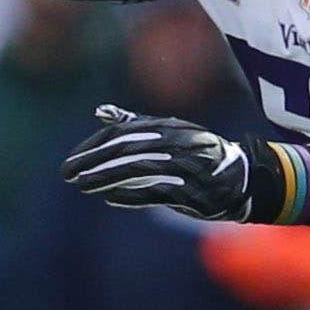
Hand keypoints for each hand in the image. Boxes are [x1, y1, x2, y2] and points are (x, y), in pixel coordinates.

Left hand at [59, 105, 252, 221]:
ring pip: (139, 171)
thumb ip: (135, 124)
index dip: (95, 145)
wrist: (242, 178)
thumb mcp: (170, 132)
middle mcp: (179, 143)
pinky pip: (158, 192)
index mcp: (171, 127)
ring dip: (106, 179)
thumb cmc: (198, 154)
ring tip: (82, 185)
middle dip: (94, 162)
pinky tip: (110, 198)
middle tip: (68, 173)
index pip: (124, 133)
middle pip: (128, 150)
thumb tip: (101, 111)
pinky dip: (133, 195)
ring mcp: (188, 167)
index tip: (73, 159)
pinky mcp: (194, 192)